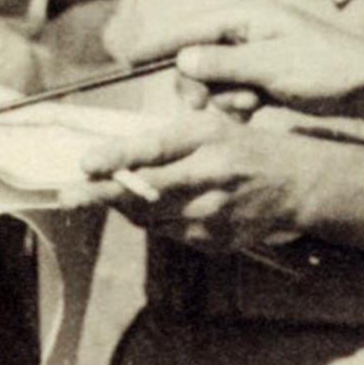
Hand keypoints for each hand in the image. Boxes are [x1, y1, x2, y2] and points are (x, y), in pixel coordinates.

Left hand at [62, 106, 363, 251]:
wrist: (295, 183)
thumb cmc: (243, 145)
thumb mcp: (212, 123)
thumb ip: (169, 135)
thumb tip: (115, 147)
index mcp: (208, 138)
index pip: (155, 148)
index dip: (118, 157)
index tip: (86, 162)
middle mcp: (211, 176)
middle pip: (146, 191)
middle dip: (102, 194)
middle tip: (68, 194)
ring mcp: (214, 214)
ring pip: (151, 217)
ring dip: (124, 207)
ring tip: (103, 194)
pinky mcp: (215, 241)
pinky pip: (169, 234)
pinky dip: (154, 221)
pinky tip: (159, 206)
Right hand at [134, 0, 363, 118]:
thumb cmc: (325, 69)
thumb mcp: (271, 66)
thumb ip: (223, 63)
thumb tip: (183, 59)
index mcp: (248, 15)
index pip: (191, 26)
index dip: (160, 42)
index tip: (130, 57)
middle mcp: (249, 29)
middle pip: (199, 56)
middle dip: (200, 84)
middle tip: (208, 107)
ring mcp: (258, 52)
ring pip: (215, 79)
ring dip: (223, 98)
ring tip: (249, 107)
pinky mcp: (267, 75)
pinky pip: (234, 89)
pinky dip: (237, 103)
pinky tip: (253, 112)